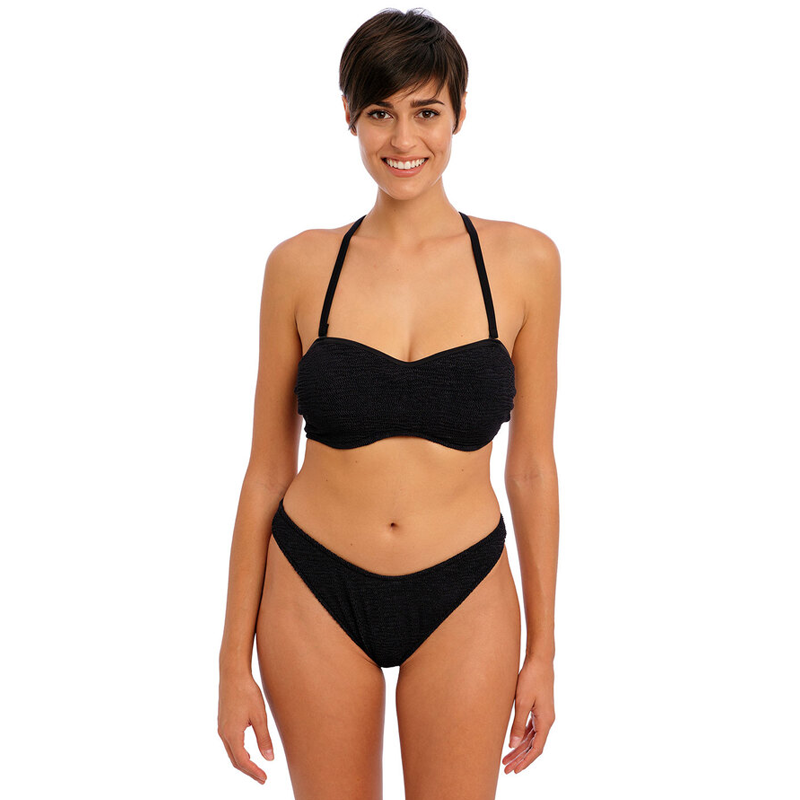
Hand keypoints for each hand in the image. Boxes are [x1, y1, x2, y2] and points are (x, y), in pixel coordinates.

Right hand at [218, 672, 274, 783]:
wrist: (233, 674)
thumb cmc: (247, 692)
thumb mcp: (259, 716)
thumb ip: (264, 738)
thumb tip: (270, 758)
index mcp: (232, 734)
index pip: (243, 761)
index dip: (254, 772)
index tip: (265, 778)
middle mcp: (224, 734)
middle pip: (235, 760)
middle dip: (248, 771)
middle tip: (262, 778)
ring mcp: (221, 728)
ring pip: (231, 752)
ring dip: (243, 762)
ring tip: (256, 768)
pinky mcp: (223, 722)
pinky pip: (229, 744)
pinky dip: (238, 752)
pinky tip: (248, 750)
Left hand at [502, 655, 554, 774]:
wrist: (539, 660)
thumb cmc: (531, 679)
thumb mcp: (522, 702)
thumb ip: (517, 725)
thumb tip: (512, 746)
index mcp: (545, 721)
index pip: (537, 749)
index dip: (525, 761)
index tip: (515, 771)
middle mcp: (547, 720)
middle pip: (533, 745)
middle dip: (520, 758)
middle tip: (506, 769)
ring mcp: (544, 714)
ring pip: (531, 737)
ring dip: (519, 748)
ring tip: (506, 758)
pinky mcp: (539, 708)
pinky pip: (531, 728)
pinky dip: (522, 736)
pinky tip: (513, 741)